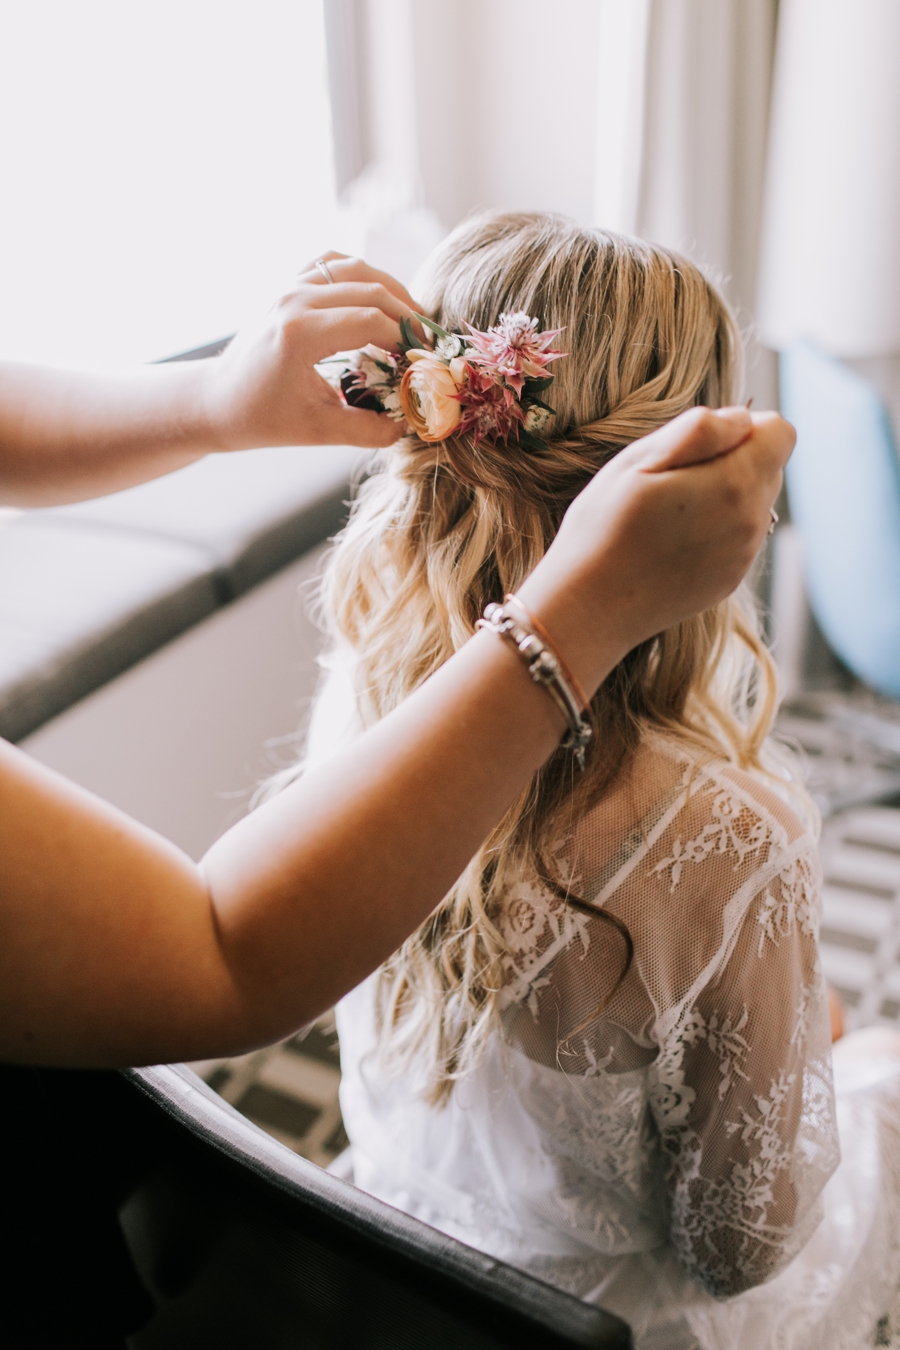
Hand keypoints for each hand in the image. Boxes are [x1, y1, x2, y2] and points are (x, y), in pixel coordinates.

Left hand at [203, 253, 423, 451]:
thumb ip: (368, 430)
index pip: (371, 321)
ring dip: (389, 288)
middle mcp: (295, 300)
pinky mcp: (288, 285)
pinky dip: (361, 274)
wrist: (218, 400)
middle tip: (426, 341)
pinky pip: (332, 263)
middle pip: (370, 289)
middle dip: (406, 313)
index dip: (406, 338)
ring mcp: (289, 287)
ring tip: (411, 317)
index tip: (424, 360)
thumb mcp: (318, 431)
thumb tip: (411, 425)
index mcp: (300, 334)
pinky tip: (376, 296)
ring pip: (355, 268)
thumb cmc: (263, 419)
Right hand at [518, 406, 793, 691]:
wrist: (589, 608)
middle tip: (672, 479)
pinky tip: (671, 542)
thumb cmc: (603, 529)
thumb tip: (742, 418)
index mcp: (734, 485)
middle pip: (768, 467)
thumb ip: (700, 430)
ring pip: (753, 503)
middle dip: (731, 460)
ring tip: (668, 513)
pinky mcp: (729, 581)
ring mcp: (742, 557)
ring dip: (722, 496)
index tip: (701, 443)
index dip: (744, 427)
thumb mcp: (639, 460)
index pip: (780, 433)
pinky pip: (738, 537)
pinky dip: (714, 530)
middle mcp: (751, 523)